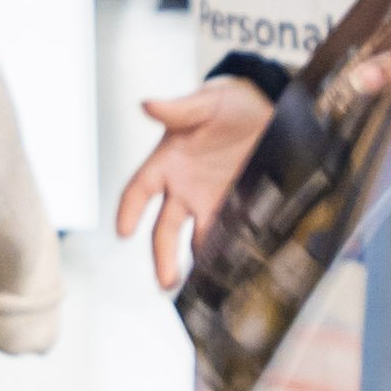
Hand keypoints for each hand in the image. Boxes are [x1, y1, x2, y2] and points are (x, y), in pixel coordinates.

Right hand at [110, 66, 279, 291]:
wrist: (268, 107)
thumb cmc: (229, 101)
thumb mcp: (207, 101)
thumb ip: (179, 109)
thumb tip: (147, 104)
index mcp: (167, 162)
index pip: (139, 190)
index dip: (129, 210)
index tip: (123, 231)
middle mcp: (183, 188)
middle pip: (164, 229)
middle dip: (162, 256)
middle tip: (166, 280)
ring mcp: (209, 200)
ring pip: (195, 239)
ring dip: (194, 263)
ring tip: (198, 289)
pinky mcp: (236, 207)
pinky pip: (227, 234)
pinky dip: (226, 253)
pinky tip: (230, 272)